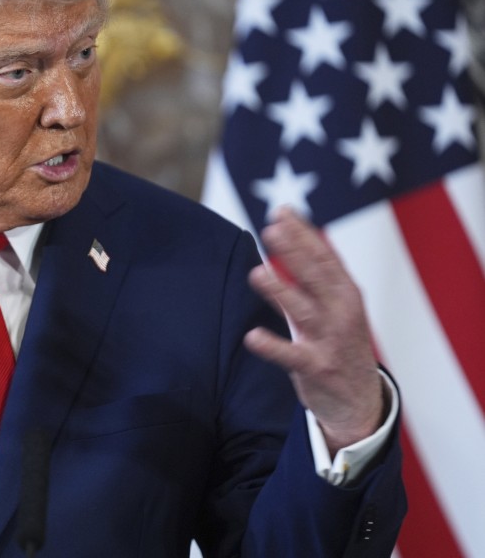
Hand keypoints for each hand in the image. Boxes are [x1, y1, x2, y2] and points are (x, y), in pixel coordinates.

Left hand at [243, 208, 383, 454]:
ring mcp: (330, 341)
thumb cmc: (339, 341)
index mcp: (346, 293)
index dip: (304, 234)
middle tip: (271, 229)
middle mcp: (341, 313)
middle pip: (316, 277)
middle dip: (295, 252)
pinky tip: (252, 336)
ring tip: (257, 273)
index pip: (325, 256)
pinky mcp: (316, 368)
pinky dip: (272, 346)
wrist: (359, 399)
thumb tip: (283, 233)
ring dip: (281, 292)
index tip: (281, 212)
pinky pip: (290, 356)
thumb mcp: (333, 304)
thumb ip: (308, 273)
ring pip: (304, 312)